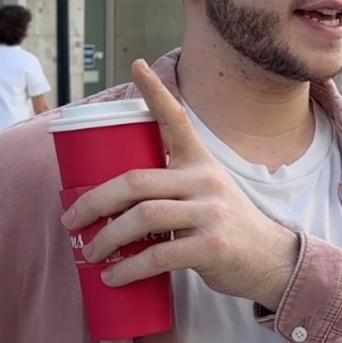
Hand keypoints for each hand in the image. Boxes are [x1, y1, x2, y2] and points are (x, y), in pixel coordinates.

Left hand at [63, 60, 299, 310]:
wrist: (271, 260)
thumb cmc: (226, 226)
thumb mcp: (207, 193)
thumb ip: (173, 186)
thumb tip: (116, 198)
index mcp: (201, 162)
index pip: (177, 120)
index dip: (156, 93)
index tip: (137, 65)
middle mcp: (206, 181)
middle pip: (136, 181)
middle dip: (94, 201)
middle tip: (71, 219)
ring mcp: (210, 213)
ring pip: (142, 217)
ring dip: (106, 237)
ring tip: (91, 251)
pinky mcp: (211, 247)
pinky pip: (158, 255)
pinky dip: (129, 269)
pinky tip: (113, 277)